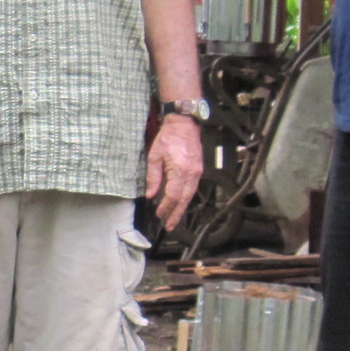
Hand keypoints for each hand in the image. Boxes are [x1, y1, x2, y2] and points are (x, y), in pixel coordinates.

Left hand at [142, 111, 204, 230]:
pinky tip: (180, 203)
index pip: (172, 196)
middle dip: (176, 214)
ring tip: (174, 219)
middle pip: (183, 200)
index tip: (159, 215)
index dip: (165, 207)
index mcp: (180, 170)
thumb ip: (153, 177)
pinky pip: (192, 188)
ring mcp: (197, 172)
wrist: (184, 123)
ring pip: (190, 196)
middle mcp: (191, 174)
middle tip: (170, 226)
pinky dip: (186, 198)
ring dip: (182, 208)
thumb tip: (150, 194)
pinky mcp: (198, 170)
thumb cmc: (169, 137)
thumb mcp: (154, 156)